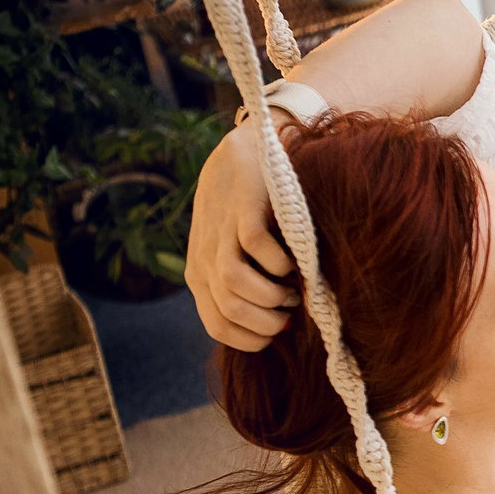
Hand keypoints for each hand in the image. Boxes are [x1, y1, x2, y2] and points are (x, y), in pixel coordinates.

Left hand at [185, 121, 298, 349]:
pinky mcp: (244, 211)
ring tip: (293, 290)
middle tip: (290, 313)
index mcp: (201, 275)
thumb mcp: (232, 252)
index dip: (252, 339)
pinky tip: (294, 261)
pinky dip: (278, 262)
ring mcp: (223, 234)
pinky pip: (256, 247)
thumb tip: (277, 326)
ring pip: (235, 284)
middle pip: (229, 310)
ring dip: (272, 296)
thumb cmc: (246, 213)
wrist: (241, 154)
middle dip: (266, 323)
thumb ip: (243, 285)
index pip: (218, 326)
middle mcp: (206, 258)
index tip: (279, 332)